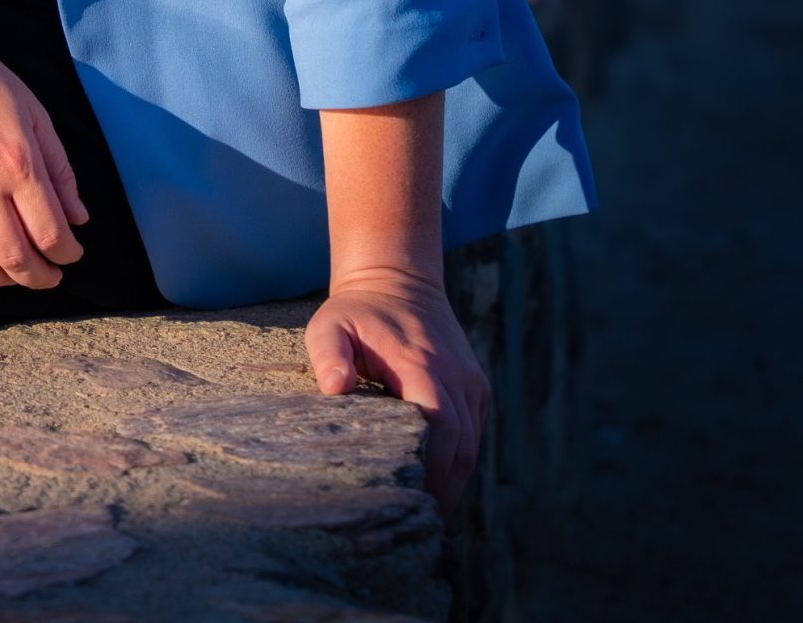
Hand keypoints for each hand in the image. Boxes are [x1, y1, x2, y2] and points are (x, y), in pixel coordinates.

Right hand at [0, 28, 88, 289]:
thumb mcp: (32, 110)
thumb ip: (58, 167)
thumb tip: (79, 217)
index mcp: (18, 158)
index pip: (50, 231)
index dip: (65, 255)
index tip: (69, 257)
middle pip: (13, 256)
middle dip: (37, 278)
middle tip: (46, 278)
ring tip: (8, 275)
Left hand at [305, 265, 488, 514]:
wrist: (397, 280)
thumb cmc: (357, 312)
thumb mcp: (330, 325)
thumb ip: (328, 355)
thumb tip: (334, 390)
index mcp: (421, 365)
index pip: (440, 427)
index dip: (432, 469)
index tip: (411, 501)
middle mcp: (454, 376)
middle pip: (462, 446)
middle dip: (444, 487)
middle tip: (417, 522)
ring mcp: (468, 381)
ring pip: (473, 444)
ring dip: (455, 479)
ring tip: (428, 513)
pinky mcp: (474, 386)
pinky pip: (474, 431)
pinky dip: (461, 459)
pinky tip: (440, 483)